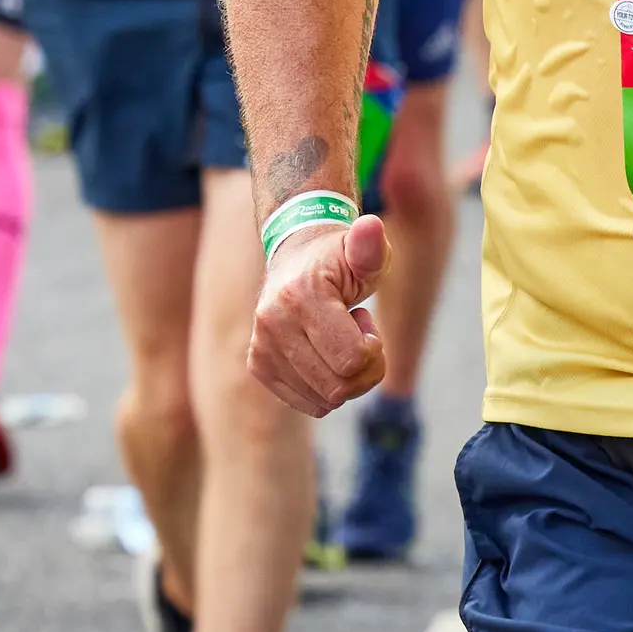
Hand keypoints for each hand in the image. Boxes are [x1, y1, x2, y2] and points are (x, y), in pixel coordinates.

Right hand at [249, 213, 386, 416]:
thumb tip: (371, 227)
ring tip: (337, 339)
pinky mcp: (258, 366)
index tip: (364, 321)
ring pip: (326, 400)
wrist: (297, 258)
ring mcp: (261, 347)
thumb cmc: (341, 258)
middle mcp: (272, 324)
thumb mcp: (363, 250)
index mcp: (300, 297)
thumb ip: (370, 245)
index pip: (353, 360)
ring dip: (345, 376)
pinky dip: (328, 388)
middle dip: (364, 367)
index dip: (373, 349)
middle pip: (340, 387)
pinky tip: (323, 354)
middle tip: (355, 332)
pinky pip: (310, 404)